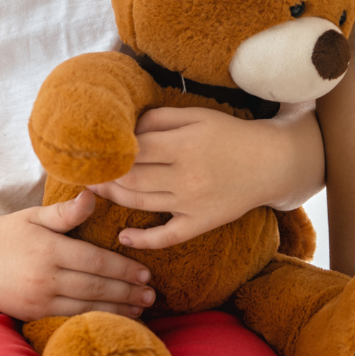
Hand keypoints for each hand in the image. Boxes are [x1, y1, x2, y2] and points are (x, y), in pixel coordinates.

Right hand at [0, 191, 156, 321]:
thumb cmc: (8, 231)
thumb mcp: (35, 216)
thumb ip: (66, 213)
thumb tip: (92, 195)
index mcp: (48, 249)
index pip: (95, 261)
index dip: (123, 269)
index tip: (145, 272)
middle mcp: (44, 277)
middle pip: (95, 287)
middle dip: (127, 292)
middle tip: (151, 295)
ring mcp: (38, 299)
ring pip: (86, 308)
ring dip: (116, 310)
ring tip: (140, 310)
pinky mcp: (32, 314)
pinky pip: (69, 319)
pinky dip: (93, 319)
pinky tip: (110, 319)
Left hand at [86, 106, 321, 249]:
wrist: (271, 163)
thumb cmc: (228, 134)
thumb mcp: (196, 115)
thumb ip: (158, 119)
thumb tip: (127, 130)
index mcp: (183, 145)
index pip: (133, 150)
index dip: (109, 151)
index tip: (91, 149)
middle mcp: (186, 176)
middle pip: (131, 179)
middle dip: (103, 176)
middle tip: (84, 171)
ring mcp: (192, 203)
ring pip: (141, 204)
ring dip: (114, 198)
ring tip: (96, 191)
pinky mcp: (201, 223)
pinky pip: (168, 236)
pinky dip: (143, 240)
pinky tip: (123, 236)